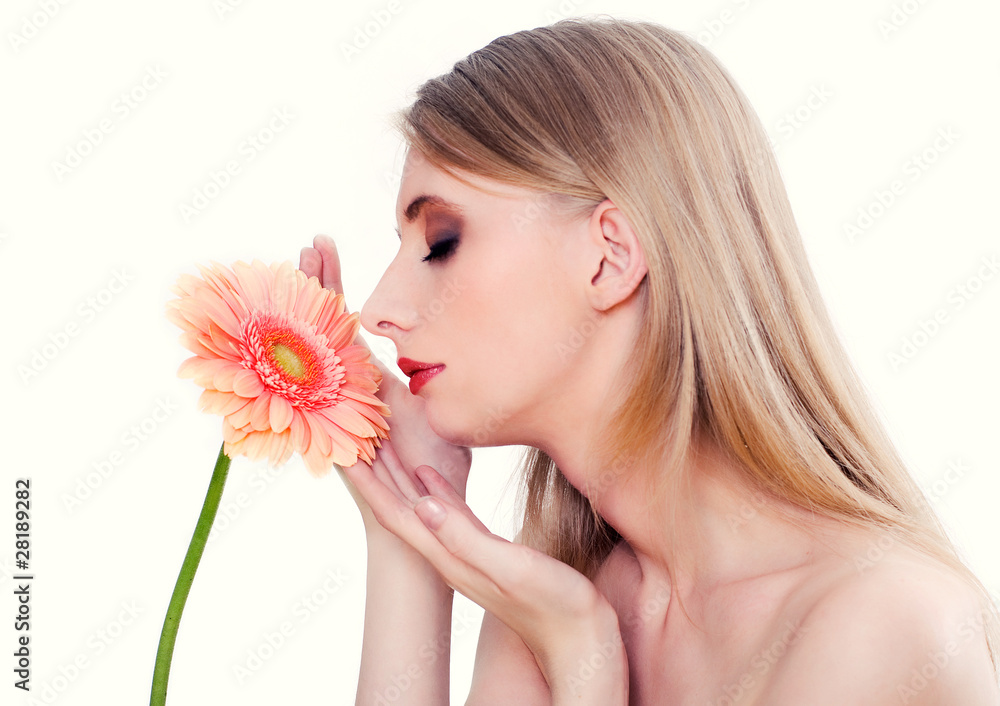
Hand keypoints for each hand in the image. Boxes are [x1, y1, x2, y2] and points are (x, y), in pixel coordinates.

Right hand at [298, 234, 472, 526]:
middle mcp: (346, 389)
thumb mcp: (438, 407)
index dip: (335, 283)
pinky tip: (293, 328)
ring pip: (314, 352)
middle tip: (310, 242)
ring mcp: (335, 410)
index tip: (326, 242)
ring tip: (302, 265)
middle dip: (315, 284)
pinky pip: (316, 393)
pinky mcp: (334, 434)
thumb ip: (437, 373)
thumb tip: (459, 335)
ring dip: (306, 311)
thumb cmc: (438, 469)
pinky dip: (304, 362)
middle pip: (323, 326)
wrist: (429, 520)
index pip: (345, 320)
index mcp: (370, 380)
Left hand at [341, 456, 628, 703]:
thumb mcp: (511, 567)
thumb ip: (467, 537)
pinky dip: (433, 487)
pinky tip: (427, 472)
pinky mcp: (486, 548)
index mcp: (450, 557)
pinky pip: (448, 510)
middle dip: (375, 473)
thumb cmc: (555, 608)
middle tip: (353, 435)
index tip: (344, 454)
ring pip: (418, 505)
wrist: (581, 641)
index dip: (367, 485)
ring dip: (397, 476)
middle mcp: (450, 554)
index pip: (394, 515)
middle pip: (399, 507)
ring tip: (380, 445)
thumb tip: (423, 504)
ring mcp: (466, 552)